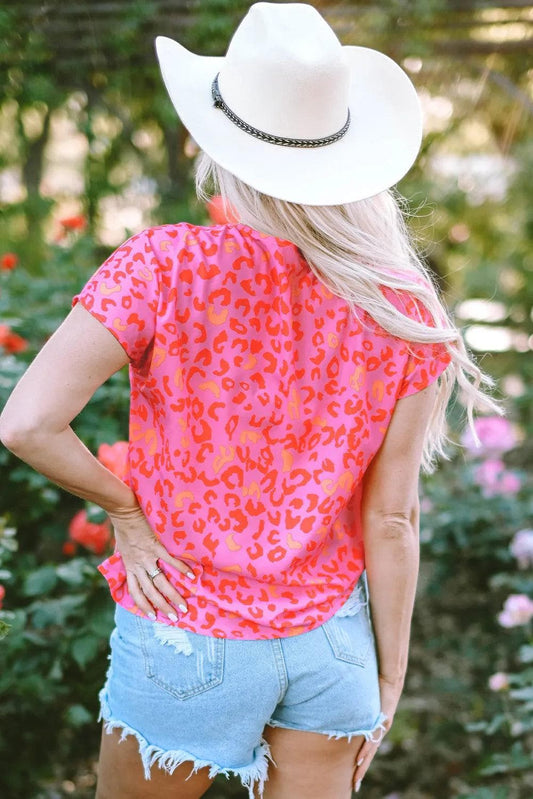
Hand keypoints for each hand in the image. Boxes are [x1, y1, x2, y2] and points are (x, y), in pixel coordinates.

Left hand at [108, 503, 194, 620]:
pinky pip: (170, 561)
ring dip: (173, 596)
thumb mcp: (121, 549)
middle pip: (151, 592)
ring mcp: (148, 557)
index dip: (144, 606)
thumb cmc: (122, 529)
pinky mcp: (156, 547)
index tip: (154, 615)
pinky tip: (191, 576)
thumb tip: (129, 564)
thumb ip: (127, 559)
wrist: (124, 513)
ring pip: (161, 582)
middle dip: (163, 607)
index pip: (136, 592)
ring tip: (184, 605)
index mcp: (129, 567)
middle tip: (175, 617)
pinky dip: (181, 569)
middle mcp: (138, 566)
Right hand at [352, 674, 403, 791]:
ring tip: (356, 777)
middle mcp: (380, 729)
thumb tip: (342, 708)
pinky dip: (366, 748)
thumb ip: (357, 708)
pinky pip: (372, 737)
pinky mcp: (383, 719)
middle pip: (370, 754)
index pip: (367, 748)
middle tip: (354, 786)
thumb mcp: (364, 700)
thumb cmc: (376, 683)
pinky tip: (359, 758)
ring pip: (371, 750)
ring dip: (363, 764)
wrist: (390, 674)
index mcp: (375, 726)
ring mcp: (382, 726)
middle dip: (361, 770)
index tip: (354, 776)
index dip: (361, 762)